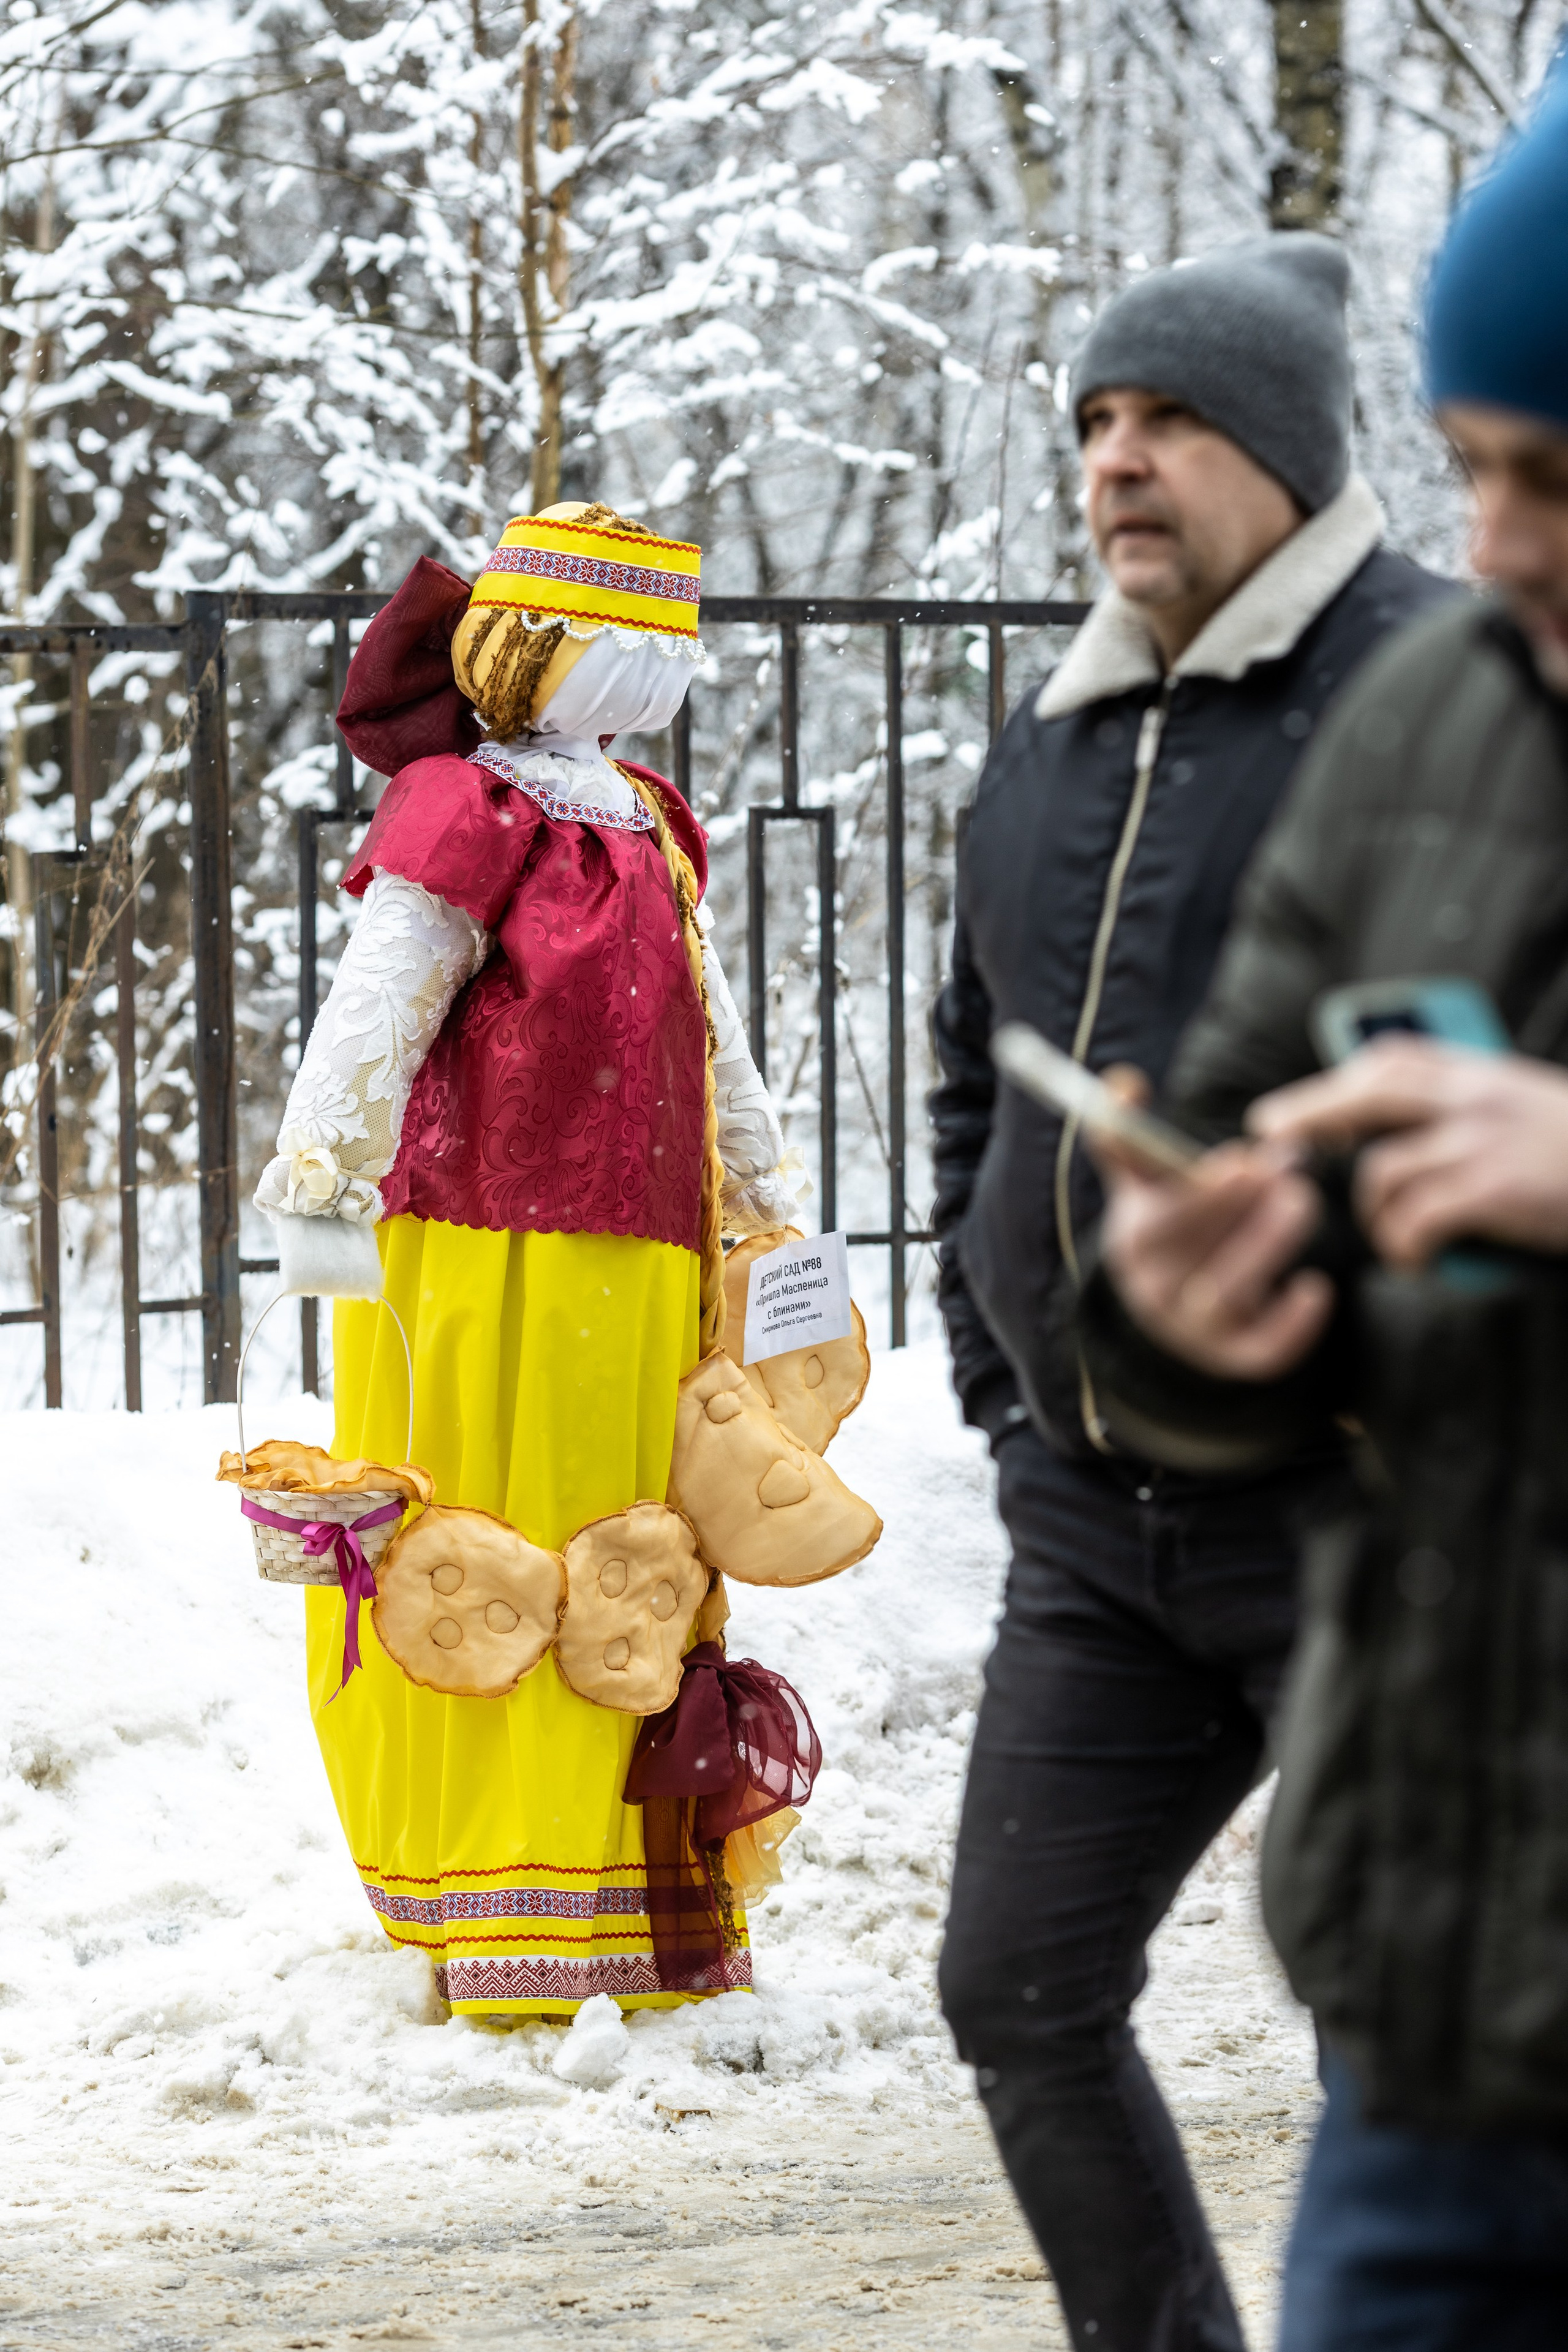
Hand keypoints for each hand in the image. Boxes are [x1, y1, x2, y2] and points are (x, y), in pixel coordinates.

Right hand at [1090, 1069, 1332, 1379]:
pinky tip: (1316, 1289)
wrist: (1175, 1305)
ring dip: (1266, 1248)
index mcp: (1134, 1246)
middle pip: (1193, 1260)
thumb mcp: (1145, 1184)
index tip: (1240, 1161)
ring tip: (1300, 1202)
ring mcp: (1193, 1331)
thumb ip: (1130, 1134)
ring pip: (1227, 1297)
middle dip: (1242, 1212)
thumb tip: (1122, 1082)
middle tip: (1285, 1172)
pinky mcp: (1234, 1358)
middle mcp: (1156, 1294)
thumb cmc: (1171, 1226)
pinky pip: (1261, 1352)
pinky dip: (1290, 1326)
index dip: (1200, 1198)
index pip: (1159, 1227)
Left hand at [1249, 1039, 1567, 1267]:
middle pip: (1367, 1095)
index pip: (1390, 1061)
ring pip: (1383, 1171)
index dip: (1332, 1085)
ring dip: (1373, 1214)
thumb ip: (1471, 1110)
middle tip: (1271, 1149)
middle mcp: (1474, 1097)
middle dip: (1309, 1119)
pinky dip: (1405, 1245)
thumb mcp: (1528, 1108)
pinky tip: (1417, 1259)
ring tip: (1394, 1239)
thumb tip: (1408, 1132)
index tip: (1291, 1110)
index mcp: (1482, 1074)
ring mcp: (1481, 1141)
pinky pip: (1415, 1218)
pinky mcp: (1494, 1189)